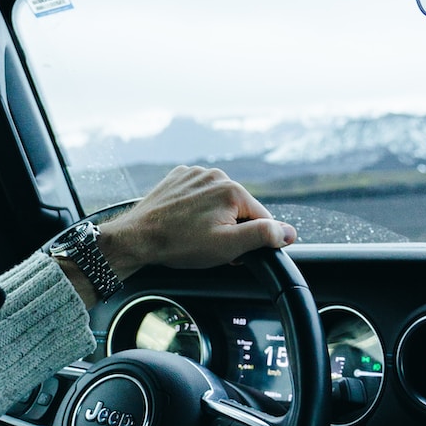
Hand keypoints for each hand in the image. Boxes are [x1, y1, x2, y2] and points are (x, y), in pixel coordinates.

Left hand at [99, 165, 296, 279]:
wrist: (138, 237)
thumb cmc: (180, 244)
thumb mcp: (228, 247)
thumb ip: (263, 236)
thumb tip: (288, 232)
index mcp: (232, 189)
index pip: (262, 219)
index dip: (251, 240)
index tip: (232, 251)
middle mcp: (215, 175)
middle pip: (240, 208)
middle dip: (232, 228)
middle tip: (211, 245)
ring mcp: (195, 173)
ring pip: (219, 201)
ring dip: (215, 218)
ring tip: (194, 234)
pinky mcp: (179, 177)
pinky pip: (199, 194)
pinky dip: (197, 208)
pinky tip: (185, 222)